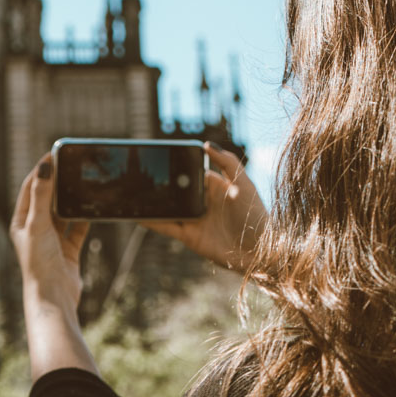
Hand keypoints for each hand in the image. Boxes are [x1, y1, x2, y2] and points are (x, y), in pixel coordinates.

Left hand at [10, 156, 89, 310]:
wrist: (54, 298)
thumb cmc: (39, 262)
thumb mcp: (38, 224)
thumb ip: (42, 194)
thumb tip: (44, 165)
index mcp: (21, 223)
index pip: (29, 188)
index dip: (41, 170)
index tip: (54, 153)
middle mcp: (35, 230)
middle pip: (48, 198)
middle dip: (59, 182)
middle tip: (71, 164)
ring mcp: (52, 240)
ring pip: (64, 213)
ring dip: (72, 199)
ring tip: (83, 181)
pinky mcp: (69, 250)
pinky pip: (78, 228)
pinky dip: (85, 218)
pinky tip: (93, 207)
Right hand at [143, 142, 267, 271]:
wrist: (260, 252)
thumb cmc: (256, 215)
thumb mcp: (243, 184)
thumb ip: (227, 162)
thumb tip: (206, 144)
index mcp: (216, 187)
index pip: (192, 173)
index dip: (179, 166)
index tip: (162, 157)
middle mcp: (204, 202)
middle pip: (178, 190)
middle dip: (163, 183)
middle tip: (143, 174)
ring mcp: (196, 219)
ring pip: (170, 207)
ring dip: (155, 202)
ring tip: (135, 192)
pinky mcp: (190, 237)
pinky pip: (167, 226)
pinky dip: (153, 221)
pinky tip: (138, 215)